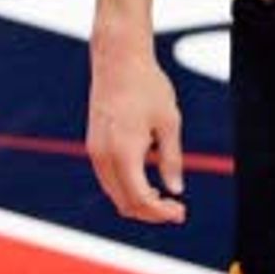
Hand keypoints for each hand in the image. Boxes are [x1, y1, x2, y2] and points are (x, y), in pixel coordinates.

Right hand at [87, 43, 190, 223]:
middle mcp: (103, 156)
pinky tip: (146, 182)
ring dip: (138, 202)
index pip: (140, 199)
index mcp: (124, 152)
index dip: (161, 213)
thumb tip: (176, 190)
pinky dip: (126, 188)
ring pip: (114, 193)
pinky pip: (108, 179)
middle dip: (151, 213)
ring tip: (164, 199)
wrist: (117, 60)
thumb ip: (171, 160)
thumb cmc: (147, 87)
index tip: (181, 212)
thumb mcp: (169, 123)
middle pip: (124, 203)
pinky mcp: (93, 144)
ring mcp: (94, 151)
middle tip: (177, 210)